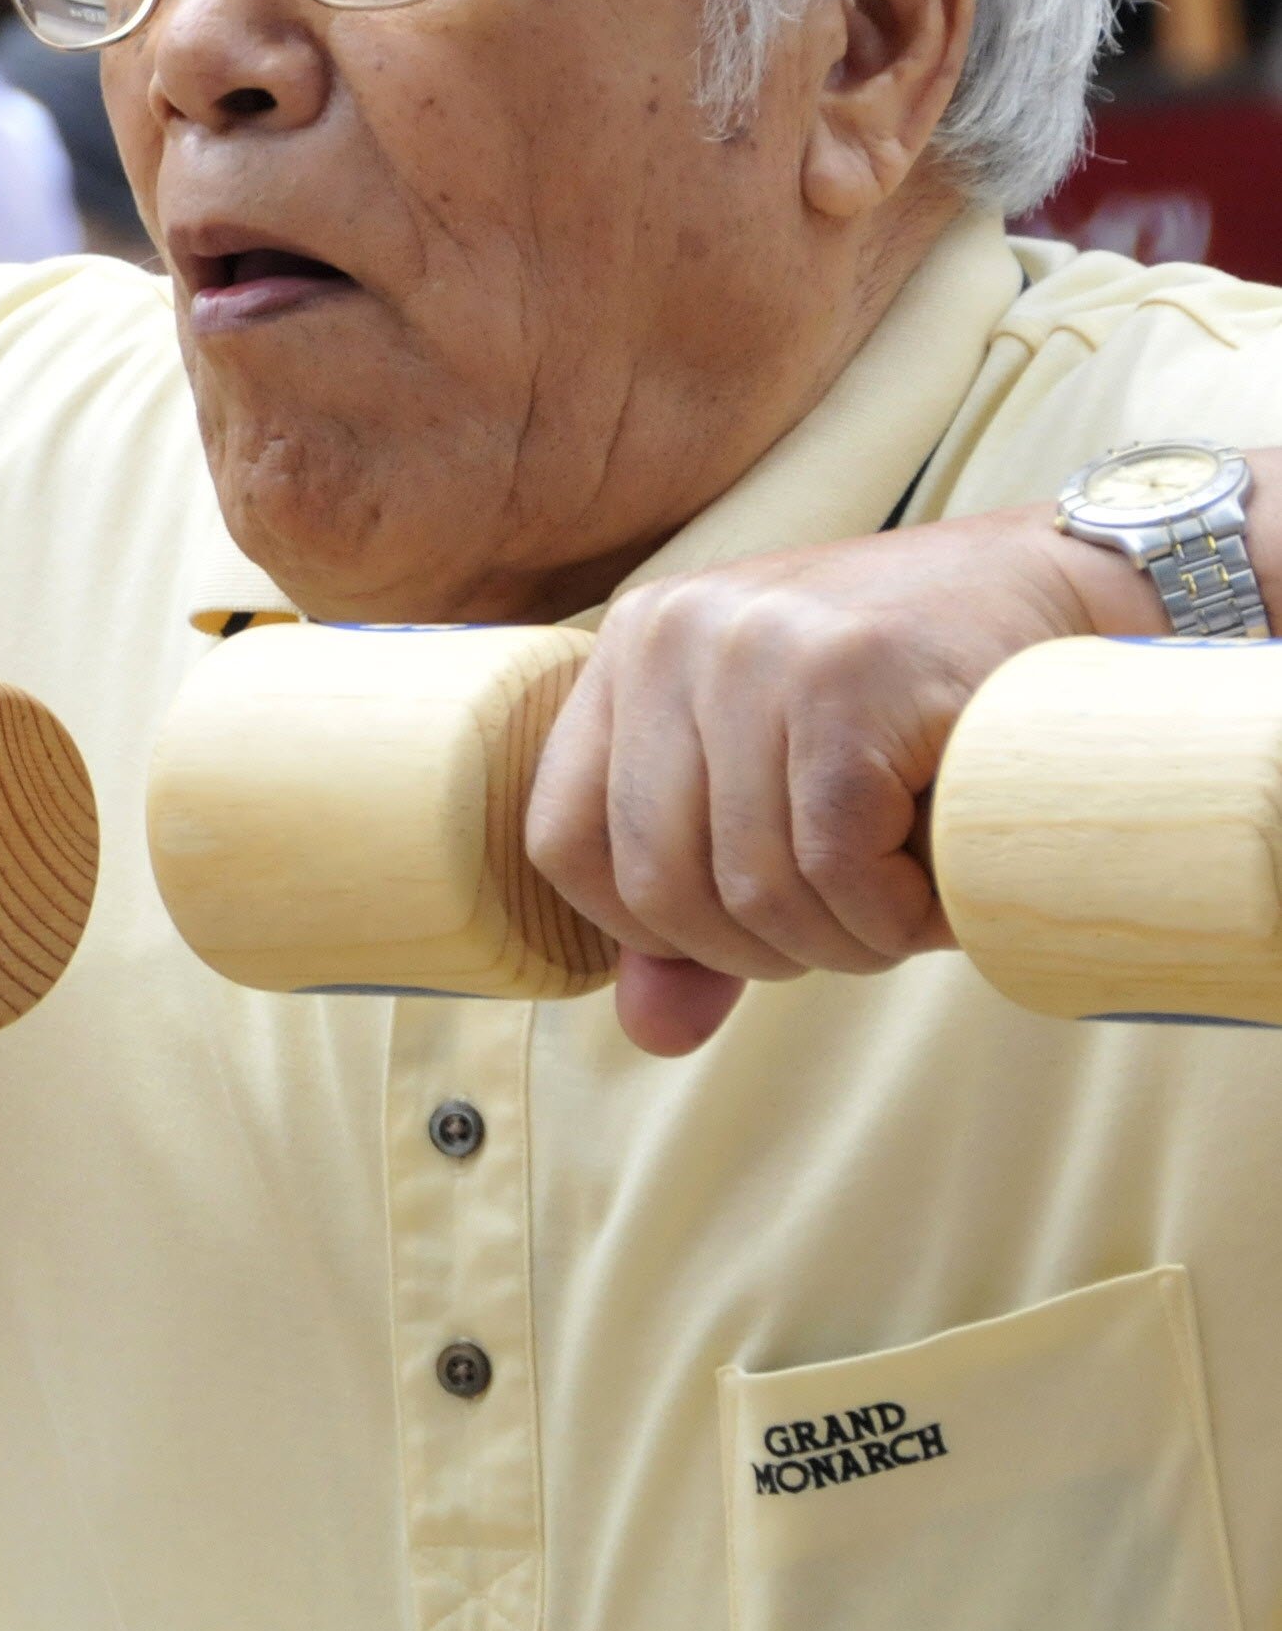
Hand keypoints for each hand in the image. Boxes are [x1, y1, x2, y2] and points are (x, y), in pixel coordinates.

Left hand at [524, 503, 1141, 1055]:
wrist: (1069, 596)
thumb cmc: (915, 708)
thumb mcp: (780, 792)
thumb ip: (700, 912)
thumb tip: (652, 1034)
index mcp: (631, 649)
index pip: (561, 842)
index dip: (642, 929)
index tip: (736, 935)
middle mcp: (673, 633)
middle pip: (655, 883)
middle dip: (760, 950)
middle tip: (850, 929)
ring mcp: (757, 646)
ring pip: (751, 888)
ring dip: (842, 940)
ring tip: (904, 904)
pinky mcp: (849, 675)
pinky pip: (833, 868)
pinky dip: (891, 919)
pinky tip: (935, 892)